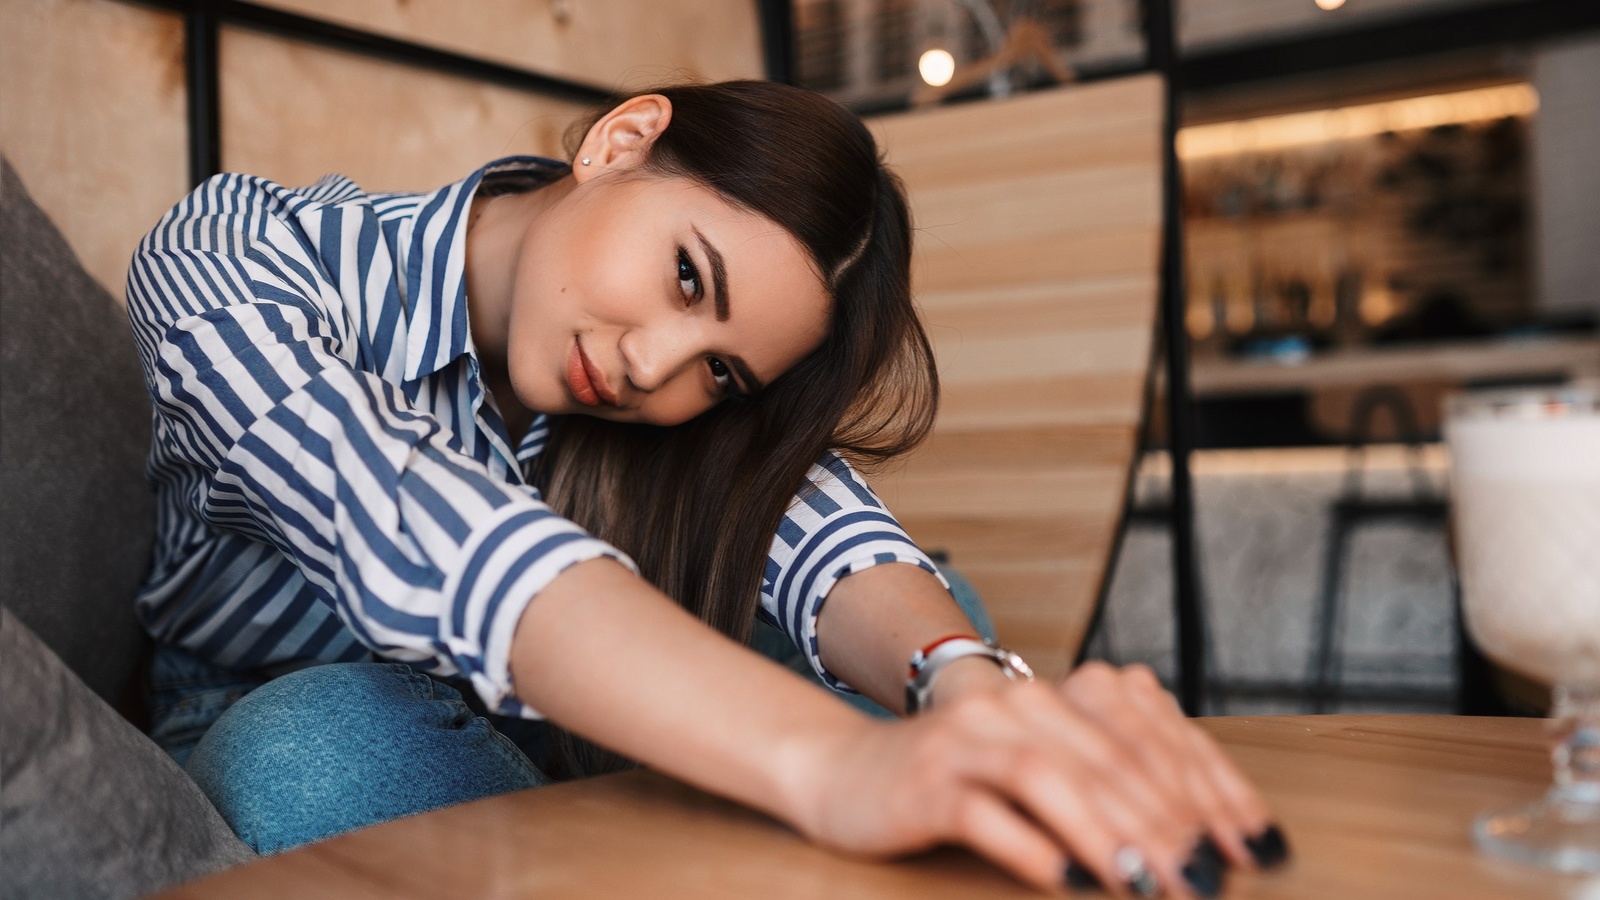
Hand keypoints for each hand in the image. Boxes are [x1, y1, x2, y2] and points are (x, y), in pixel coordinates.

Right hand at [788, 664, 1277, 896]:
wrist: (847, 773)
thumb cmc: (958, 784)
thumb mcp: (1040, 772)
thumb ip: (1109, 786)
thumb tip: (1205, 840)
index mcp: (1056, 697)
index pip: (1151, 737)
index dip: (1210, 792)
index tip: (1255, 849)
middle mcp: (1016, 706)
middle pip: (1110, 760)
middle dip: (1170, 825)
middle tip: (1211, 881)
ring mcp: (968, 741)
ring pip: (1053, 778)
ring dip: (1109, 835)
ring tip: (1151, 884)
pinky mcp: (928, 783)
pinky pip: (987, 813)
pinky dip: (1033, 848)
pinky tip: (1068, 883)